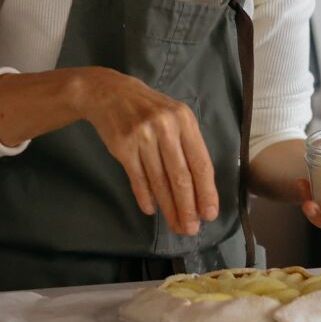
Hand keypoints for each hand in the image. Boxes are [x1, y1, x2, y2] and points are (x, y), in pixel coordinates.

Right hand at [72, 69, 217, 236]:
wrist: (110, 93)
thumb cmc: (150, 109)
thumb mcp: (175, 117)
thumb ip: (188, 146)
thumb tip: (200, 188)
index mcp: (185, 120)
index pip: (201, 163)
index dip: (206, 191)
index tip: (210, 213)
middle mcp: (165, 128)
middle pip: (181, 176)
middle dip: (188, 207)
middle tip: (192, 228)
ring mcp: (142, 137)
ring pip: (159, 181)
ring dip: (169, 208)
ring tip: (176, 225)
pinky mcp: (123, 147)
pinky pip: (138, 178)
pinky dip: (145, 197)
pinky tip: (152, 210)